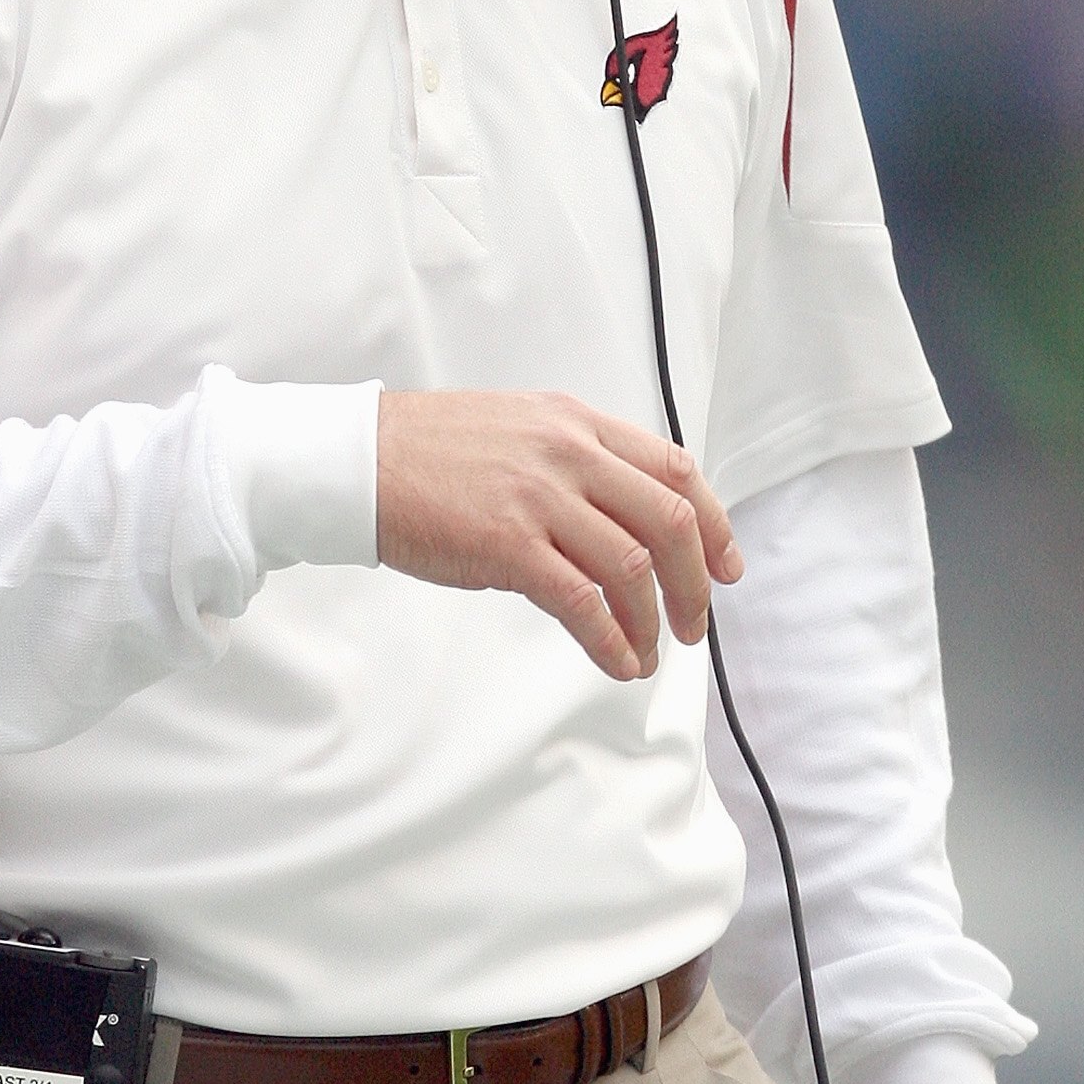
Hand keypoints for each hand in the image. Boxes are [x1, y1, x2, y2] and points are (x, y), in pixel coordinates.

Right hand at [376, 389, 740, 680]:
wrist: (358, 460)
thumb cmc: (428, 452)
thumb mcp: (520, 428)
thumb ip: (575, 460)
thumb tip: (623, 517)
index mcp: (577, 423)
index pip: (676, 470)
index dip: (715, 524)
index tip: (725, 567)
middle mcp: (569, 453)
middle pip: (670, 522)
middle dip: (695, 583)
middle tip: (695, 624)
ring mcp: (540, 497)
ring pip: (631, 566)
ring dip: (653, 619)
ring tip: (650, 651)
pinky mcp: (507, 543)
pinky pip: (581, 601)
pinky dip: (609, 639)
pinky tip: (616, 660)